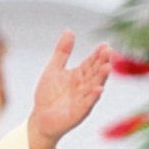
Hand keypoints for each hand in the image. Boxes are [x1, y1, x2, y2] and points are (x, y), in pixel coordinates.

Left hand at [27, 30, 110, 148]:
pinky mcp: (79, 112)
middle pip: (95, 72)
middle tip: (108, 51)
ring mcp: (83, 99)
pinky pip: (87, 103)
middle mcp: (84, 86)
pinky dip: (93, 97)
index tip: (104, 45)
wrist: (40, 118)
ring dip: (101, 78)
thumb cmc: (48, 94)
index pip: (90, 62)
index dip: (97, 54)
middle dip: (101, 62)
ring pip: (94, 86)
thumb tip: (69, 31)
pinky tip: (98, 89)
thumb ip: (62, 52)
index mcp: (79, 75)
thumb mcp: (53, 69)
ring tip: (107, 66)